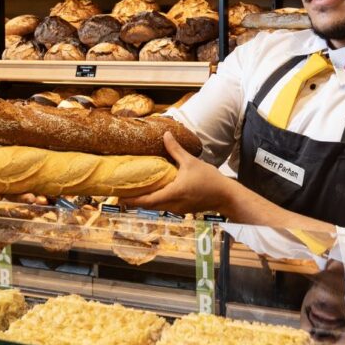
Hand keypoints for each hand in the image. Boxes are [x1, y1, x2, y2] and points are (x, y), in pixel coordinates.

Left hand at [124, 133, 239, 214]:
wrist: (225, 195)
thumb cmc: (209, 179)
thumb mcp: (191, 162)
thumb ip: (176, 150)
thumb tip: (165, 135)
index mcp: (172, 193)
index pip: (147, 200)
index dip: (132, 199)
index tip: (119, 197)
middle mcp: (172, 204)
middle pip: (149, 206)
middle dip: (135, 201)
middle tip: (121, 194)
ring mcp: (177, 209)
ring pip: (156, 207)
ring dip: (145, 201)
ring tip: (134, 193)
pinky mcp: (182, 209)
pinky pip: (164, 206)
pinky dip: (155, 201)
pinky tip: (153, 193)